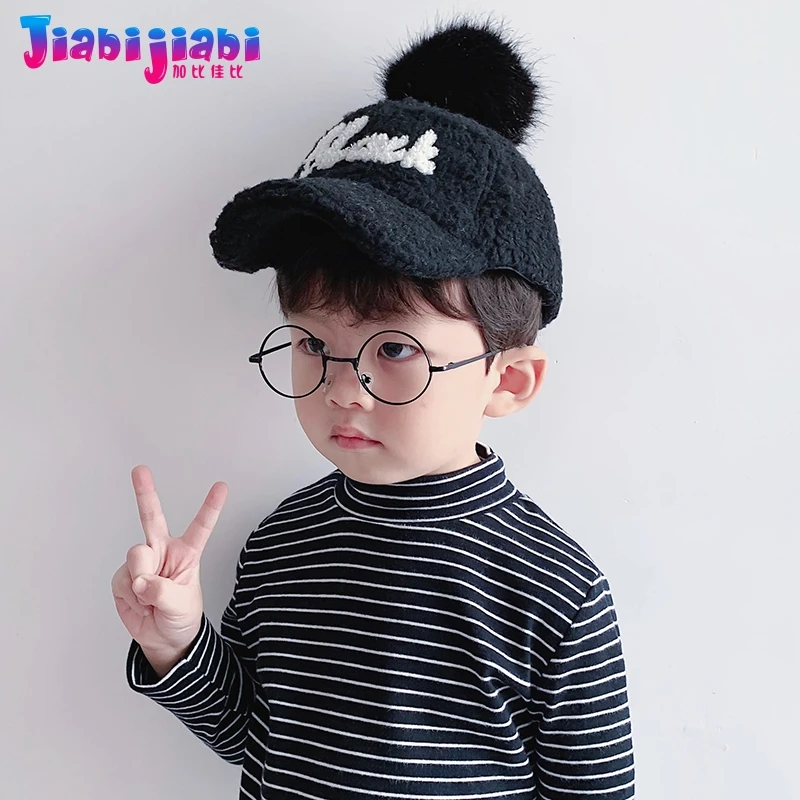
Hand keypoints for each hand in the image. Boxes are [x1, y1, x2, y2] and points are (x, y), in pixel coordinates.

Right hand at [111, 465, 227, 657]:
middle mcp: (163, 550)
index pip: (201, 526)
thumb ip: (161, 592)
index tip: (222, 486)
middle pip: (152, 517)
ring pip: (137, 556)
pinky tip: (139, 603)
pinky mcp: (124, 576)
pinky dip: (130, 595)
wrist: (163, 638)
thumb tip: (140, 581)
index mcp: (187, 552)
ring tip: (150, 598)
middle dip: (144, 492)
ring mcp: (143, 561)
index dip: (211, 506)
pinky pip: (123, 579)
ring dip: (141, 580)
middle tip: (139, 469)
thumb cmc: (180, 616)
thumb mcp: (181, 605)